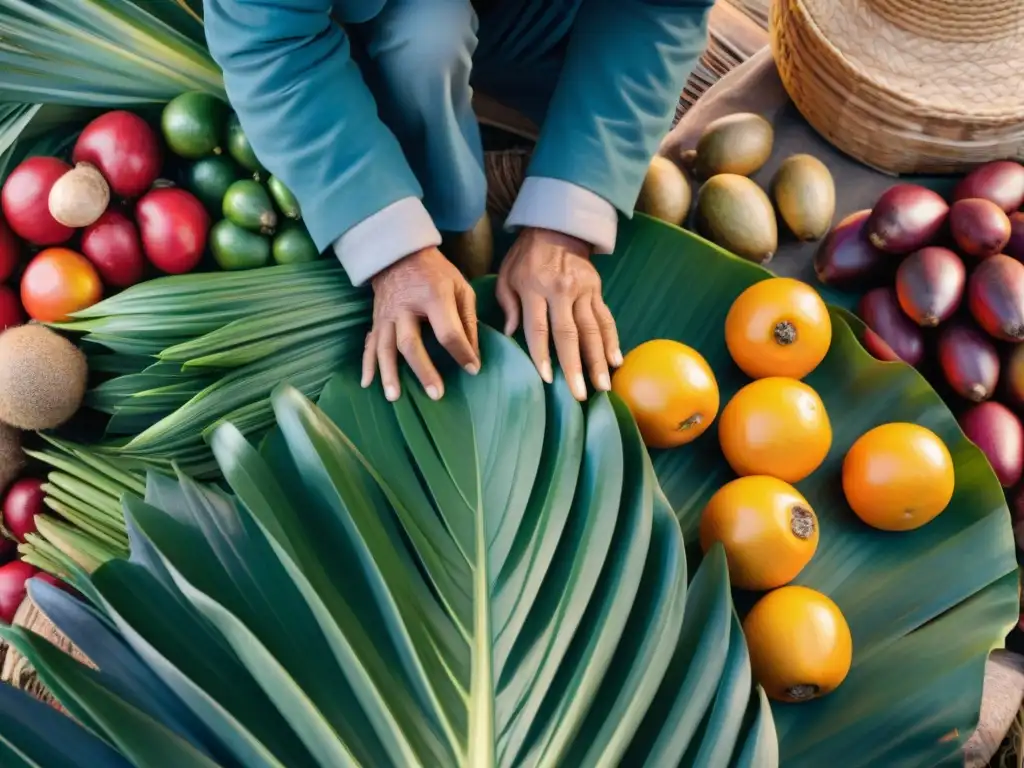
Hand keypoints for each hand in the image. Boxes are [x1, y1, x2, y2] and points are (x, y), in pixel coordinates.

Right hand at [362, 246, 479, 401]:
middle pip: (410, 344)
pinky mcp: (376, 321)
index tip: (473, 369)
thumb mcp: (460, 288)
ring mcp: (387, 315)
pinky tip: (367, 384)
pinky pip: (369, 345)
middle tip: (436, 394)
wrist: (400, 254)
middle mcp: (406, 308)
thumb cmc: (436, 273)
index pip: (448, 332)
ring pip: (386, 348)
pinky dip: (367, 365)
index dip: (462, 352)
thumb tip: (474, 354)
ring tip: (395, 397)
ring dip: (389, 374)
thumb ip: (468, 320)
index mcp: (433, 296)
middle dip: (423, 371)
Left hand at [496, 227, 621, 400]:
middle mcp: (561, 291)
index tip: (547, 379)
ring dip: (598, 360)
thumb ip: (507, 304)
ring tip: (603, 385)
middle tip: (580, 394)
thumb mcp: (507, 275)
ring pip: (592, 330)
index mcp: (535, 288)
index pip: (538, 327)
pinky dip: (612, 340)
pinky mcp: (597, 291)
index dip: (542, 354)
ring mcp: (583, 291)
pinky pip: (606, 318)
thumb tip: (510, 333)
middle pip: (569, 334)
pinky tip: (616, 361)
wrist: (558, 227)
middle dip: (575, 367)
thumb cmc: (526, 256)